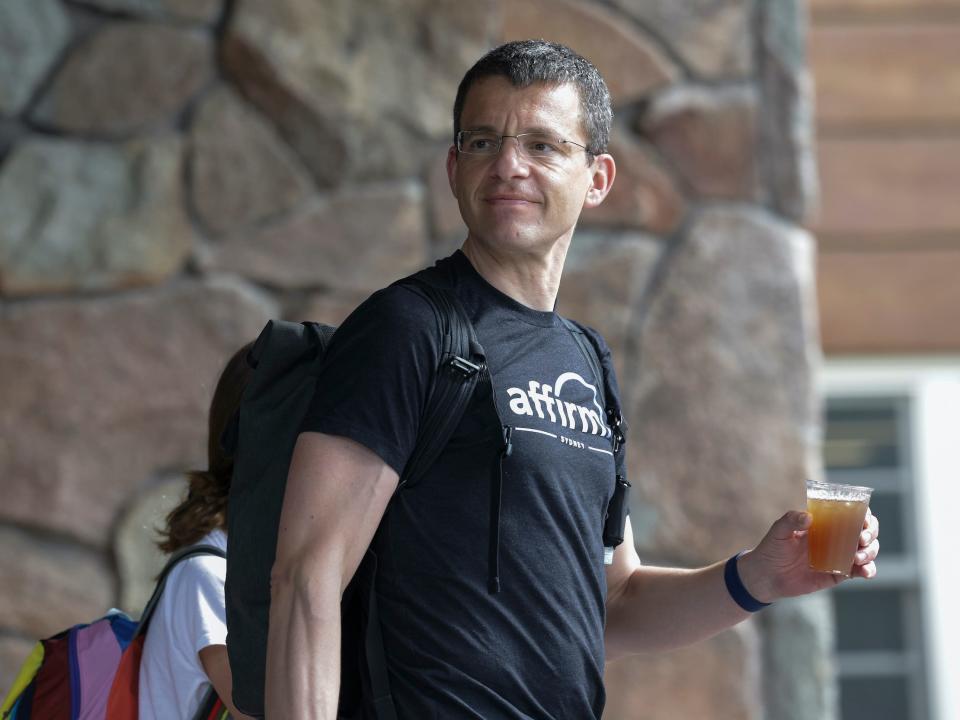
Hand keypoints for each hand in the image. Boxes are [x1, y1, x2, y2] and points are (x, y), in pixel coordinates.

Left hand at [738, 508, 879, 602]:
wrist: (766, 576)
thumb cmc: (771, 549)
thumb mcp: (778, 531)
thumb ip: (790, 520)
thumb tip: (809, 517)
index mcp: (824, 524)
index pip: (851, 515)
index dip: (864, 515)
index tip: (864, 520)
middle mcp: (835, 539)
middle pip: (865, 532)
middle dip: (870, 534)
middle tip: (862, 539)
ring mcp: (838, 557)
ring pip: (866, 551)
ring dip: (870, 552)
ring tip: (859, 557)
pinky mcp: (838, 574)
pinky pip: (858, 572)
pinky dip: (868, 570)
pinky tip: (866, 572)